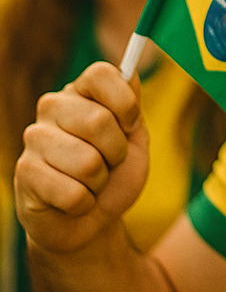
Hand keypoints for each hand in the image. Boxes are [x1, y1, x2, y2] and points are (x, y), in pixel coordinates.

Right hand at [15, 62, 148, 253]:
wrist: (91, 218)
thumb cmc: (115, 173)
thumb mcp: (135, 137)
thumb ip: (133, 105)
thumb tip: (131, 72)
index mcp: (81, 92)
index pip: (101, 73)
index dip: (125, 103)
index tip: (130, 125)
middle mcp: (52, 107)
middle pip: (99, 120)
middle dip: (117, 152)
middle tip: (110, 161)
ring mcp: (34, 138)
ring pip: (88, 162)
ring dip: (100, 180)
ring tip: (91, 181)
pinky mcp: (24, 172)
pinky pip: (73, 193)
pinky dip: (85, 202)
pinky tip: (75, 200)